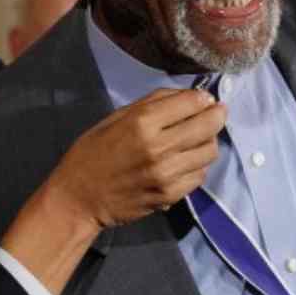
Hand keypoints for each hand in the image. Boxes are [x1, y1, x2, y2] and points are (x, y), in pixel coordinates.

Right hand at [40, 87, 224, 231]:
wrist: (79, 199)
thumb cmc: (92, 153)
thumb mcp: (115, 118)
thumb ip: (153, 104)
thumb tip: (188, 96)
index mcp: (142, 123)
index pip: (191, 102)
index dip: (203, 98)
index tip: (204, 98)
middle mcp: (159, 148)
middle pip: (208, 126)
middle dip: (216, 115)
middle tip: (215, 113)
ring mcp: (167, 174)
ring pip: (209, 152)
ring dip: (208, 141)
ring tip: (197, 139)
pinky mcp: (171, 195)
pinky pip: (199, 175)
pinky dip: (197, 165)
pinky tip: (185, 161)